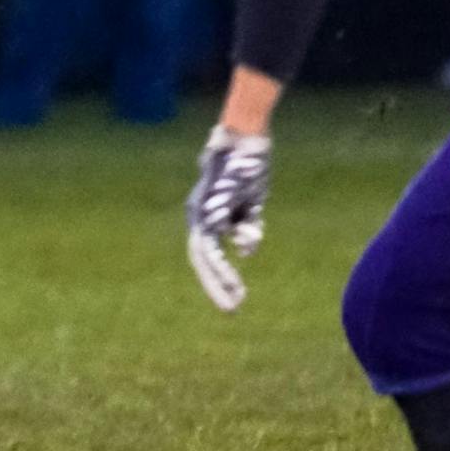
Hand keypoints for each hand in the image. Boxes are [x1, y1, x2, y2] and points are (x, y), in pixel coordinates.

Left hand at [186, 125, 271, 311]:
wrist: (245, 139)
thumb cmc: (246, 170)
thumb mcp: (250, 205)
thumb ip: (247, 228)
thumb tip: (245, 253)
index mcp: (209, 217)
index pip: (209, 254)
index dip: (220, 276)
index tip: (236, 298)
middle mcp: (199, 216)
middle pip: (202, 259)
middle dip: (216, 285)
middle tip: (232, 311)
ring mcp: (200, 211)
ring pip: (202, 254)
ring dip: (218, 279)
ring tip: (236, 300)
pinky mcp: (207, 206)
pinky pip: (211, 240)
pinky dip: (221, 260)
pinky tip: (237, 274)